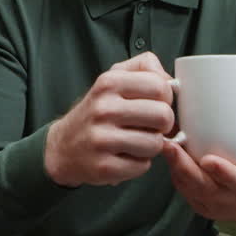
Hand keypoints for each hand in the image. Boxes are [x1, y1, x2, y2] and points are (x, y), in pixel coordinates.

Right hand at [43, 51, 175, 186]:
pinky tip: (124, 156)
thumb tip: (171, 80)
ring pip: (156, 144)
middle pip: (164, 116)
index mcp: (109, 82)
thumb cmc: (98, 111)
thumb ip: (145, 68)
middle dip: (163, 124)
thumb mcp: (114, 78)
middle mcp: (103, 108)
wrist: (63, 146)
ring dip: (151, 145)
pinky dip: (139, 163)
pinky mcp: (104, 167)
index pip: (160, 87)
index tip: (156, 104)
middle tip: (151, 126)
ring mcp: (102, 139)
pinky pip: (143, 166)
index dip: (167, 98)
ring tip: (136, 141)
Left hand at [160, 82, 235, 232]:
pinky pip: (184, 190)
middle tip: (169, 144)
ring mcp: (215, 207)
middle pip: (205, 188)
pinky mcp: (201, 206)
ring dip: (175, 167)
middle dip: (184, 167)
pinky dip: (175, 172)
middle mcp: (233, 201)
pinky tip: (166, 154)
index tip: (209, 160)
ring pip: (190, 189)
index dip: (225, 173)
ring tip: (163, 144)